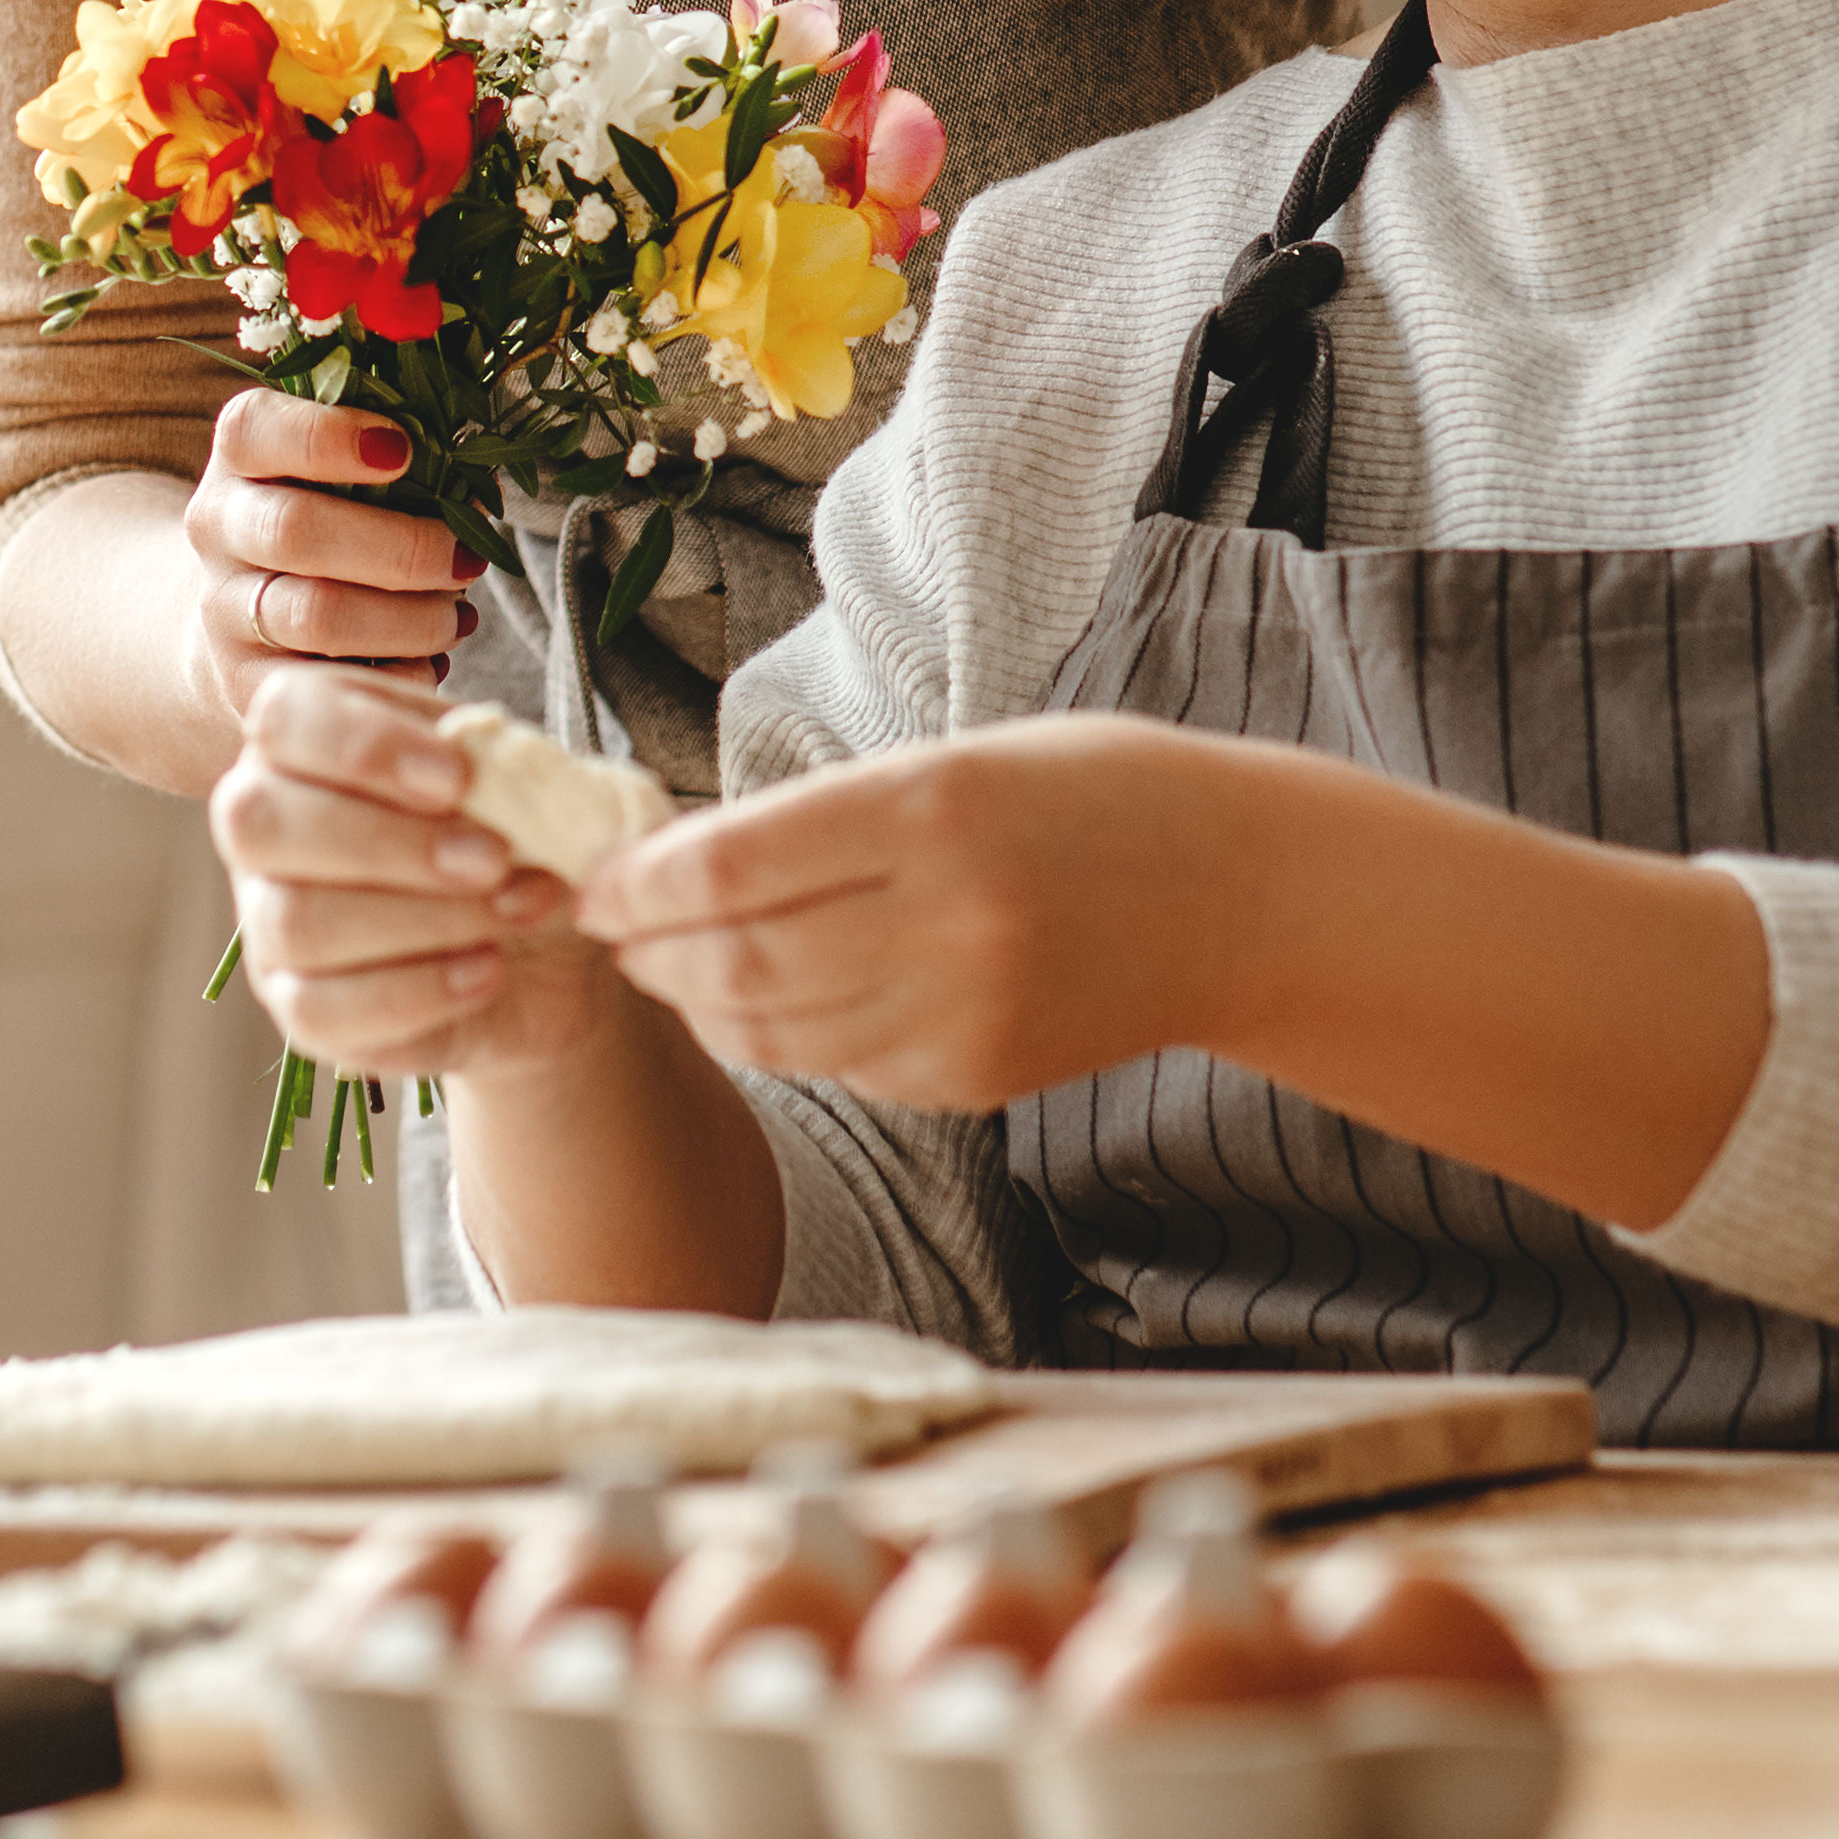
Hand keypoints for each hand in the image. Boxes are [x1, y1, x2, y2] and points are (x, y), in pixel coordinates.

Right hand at [185, 388, 476, 733]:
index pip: (255, 430)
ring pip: (317, 615)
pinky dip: (396, 675)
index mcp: (240, 457)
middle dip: (401, 548)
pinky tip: (429, 660)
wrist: (245, 611)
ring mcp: (224, 609)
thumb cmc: (326, 517)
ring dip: (409, 619)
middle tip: (465, 560)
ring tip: (456, 616)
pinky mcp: (245, 680)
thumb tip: (477, 482)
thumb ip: (396, 456)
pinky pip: (328, 684)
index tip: (403, 450)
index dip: (327, 436)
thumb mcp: (340, 470)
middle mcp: (218, 528)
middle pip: (294, 530)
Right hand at [212, 667, 614, 1079]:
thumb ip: (493, 756)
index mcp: (304, 740)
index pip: (281, 720)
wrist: (549, 946)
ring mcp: (268, 923)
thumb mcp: (519, 778)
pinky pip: (323, 1007)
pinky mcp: (298, 1007)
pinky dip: (420, 990)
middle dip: (388, 841)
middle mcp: (264, 826)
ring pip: (297, 921)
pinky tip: (488, 969)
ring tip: (517, 909)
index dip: (363, 747)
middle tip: (495, 858)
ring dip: (424, 919)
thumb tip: (482, 758)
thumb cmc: (516, 834)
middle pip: (260, 824)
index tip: (459, 777)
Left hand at [580, 720, 1246, 1110]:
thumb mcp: (955, 761)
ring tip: (673, 963)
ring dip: (701, 1001)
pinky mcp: (976, 1078)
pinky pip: (839, 1066)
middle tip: (611, 927)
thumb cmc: (1090, 797)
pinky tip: (769, 997)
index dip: (636, 883)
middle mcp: (942, 923)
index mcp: (929, 813)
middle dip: (651, 950)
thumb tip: (679, 861)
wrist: (1241, 895)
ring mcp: (962, 1015)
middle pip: (734, 963)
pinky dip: (781, 1036)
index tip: (596, 877)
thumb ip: (823, 816)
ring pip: (773, 1032)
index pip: (727, 869)